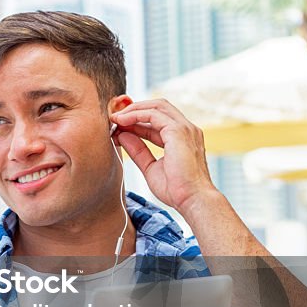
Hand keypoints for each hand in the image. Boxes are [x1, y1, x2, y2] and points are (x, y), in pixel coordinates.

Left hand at [110, 98, 216, 214]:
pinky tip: (122, 121)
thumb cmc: (176, 190)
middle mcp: (186, 129)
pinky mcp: (178, 131)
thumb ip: (138, 151)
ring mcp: (184, 128)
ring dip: (133, 110)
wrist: (192, 200)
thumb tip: (122, 135)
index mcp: (182, 138)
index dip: (136, 121)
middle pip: (158, 106)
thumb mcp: (151, 167)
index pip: (157, 121)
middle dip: (135, 108)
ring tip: (115, 118)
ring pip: (156, 106)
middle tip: (114, 117)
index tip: (117, 126)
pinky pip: (153, 114)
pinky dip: (136, 115)